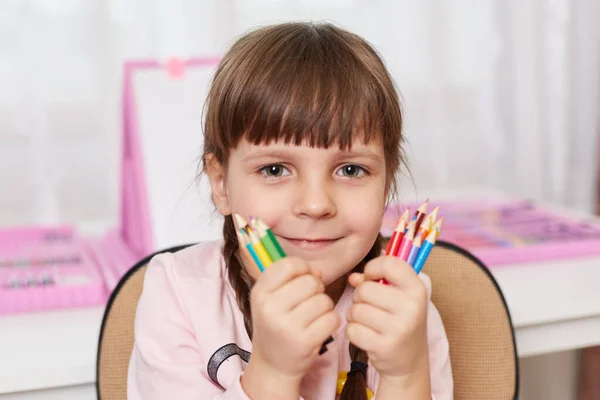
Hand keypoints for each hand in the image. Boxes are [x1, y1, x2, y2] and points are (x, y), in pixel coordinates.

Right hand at [242, 257, 339, 396]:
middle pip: (311, 281)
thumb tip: (317, 271)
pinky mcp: (304, 342)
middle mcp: (270, 308)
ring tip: (313, 316)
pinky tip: (319, 327)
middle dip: (317, 289)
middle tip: (309, 302)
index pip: (288, 265)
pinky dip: (331, 321)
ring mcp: (287, 326)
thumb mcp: (270, 298)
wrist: (272, 364)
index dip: (303, 268)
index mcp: (260, 293)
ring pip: (324, 300)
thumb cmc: (275, 325)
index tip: (303, 278)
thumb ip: (291, 278)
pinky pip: (332, 318)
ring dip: (325, 306)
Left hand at [346, 256, 429, 384]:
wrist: (410, 361)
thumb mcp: (398, 297)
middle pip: (365, 289)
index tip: (372, 278)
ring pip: (356, 310)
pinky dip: (354, 332)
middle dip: (359, 297)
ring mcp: (399, 328)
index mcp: (417, 289)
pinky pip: (352, 330)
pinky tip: (366, 335)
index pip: (389, 263)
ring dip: (355, 315)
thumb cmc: (400, 321)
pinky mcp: (384, 347)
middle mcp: (411, 307)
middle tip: (370, 306)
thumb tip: (352, 278)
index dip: (372, 268)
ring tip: (368, 321)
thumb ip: (374, 281)